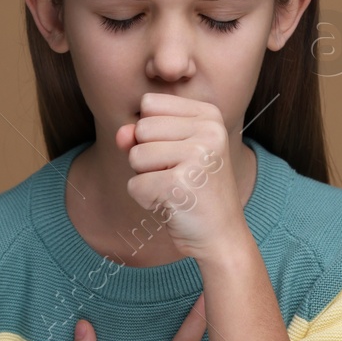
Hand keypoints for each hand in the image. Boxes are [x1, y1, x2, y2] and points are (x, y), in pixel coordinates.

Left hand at [112, 93, 245, 263]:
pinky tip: (172, 205)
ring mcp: (197, 156)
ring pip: (135, 156)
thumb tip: (121, 134)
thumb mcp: (169, 153)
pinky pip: (135, 185)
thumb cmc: (193, 191)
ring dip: (146, 178)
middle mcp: (209, 130)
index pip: (149, 104)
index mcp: (209, 115)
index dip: (151, 133)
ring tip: (175, 189)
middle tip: (177, 175)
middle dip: (147, 157)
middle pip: (141, 128)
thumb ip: (141, 135)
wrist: (220, 236)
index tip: (178, 154)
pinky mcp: (180, 184)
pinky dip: (146, 200)